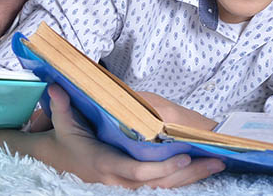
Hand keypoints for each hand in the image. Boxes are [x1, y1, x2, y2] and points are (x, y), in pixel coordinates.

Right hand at [0, 84, 223, 188]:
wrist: (56, 161)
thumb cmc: (63, 142)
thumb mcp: (61, 124)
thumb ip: (62, 107)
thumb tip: (58, 87)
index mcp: (105, 165)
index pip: (138, 172)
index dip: (162, 168)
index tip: (184, 156)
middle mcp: (119, 179)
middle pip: (159, 183)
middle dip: (189, 174)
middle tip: (216, 162)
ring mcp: (127, 183)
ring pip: (164, 186)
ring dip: (191, 177)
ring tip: (217, 164)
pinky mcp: (134, 181)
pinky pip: (162, 184)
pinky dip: (182, 178)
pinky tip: (202, 169)